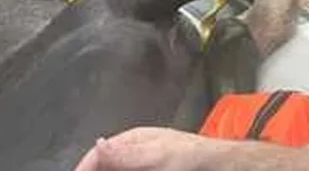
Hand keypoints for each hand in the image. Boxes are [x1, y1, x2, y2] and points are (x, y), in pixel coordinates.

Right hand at [73, 128, 222, 170]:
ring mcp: (144, 167)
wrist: (223, 167)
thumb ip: (127, 153)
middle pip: (107, 167)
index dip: (85, 167)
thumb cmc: (193, 157)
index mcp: (133, 141)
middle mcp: (135, 155)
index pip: (99, 154)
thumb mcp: (158, 155)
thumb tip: (97, 144)